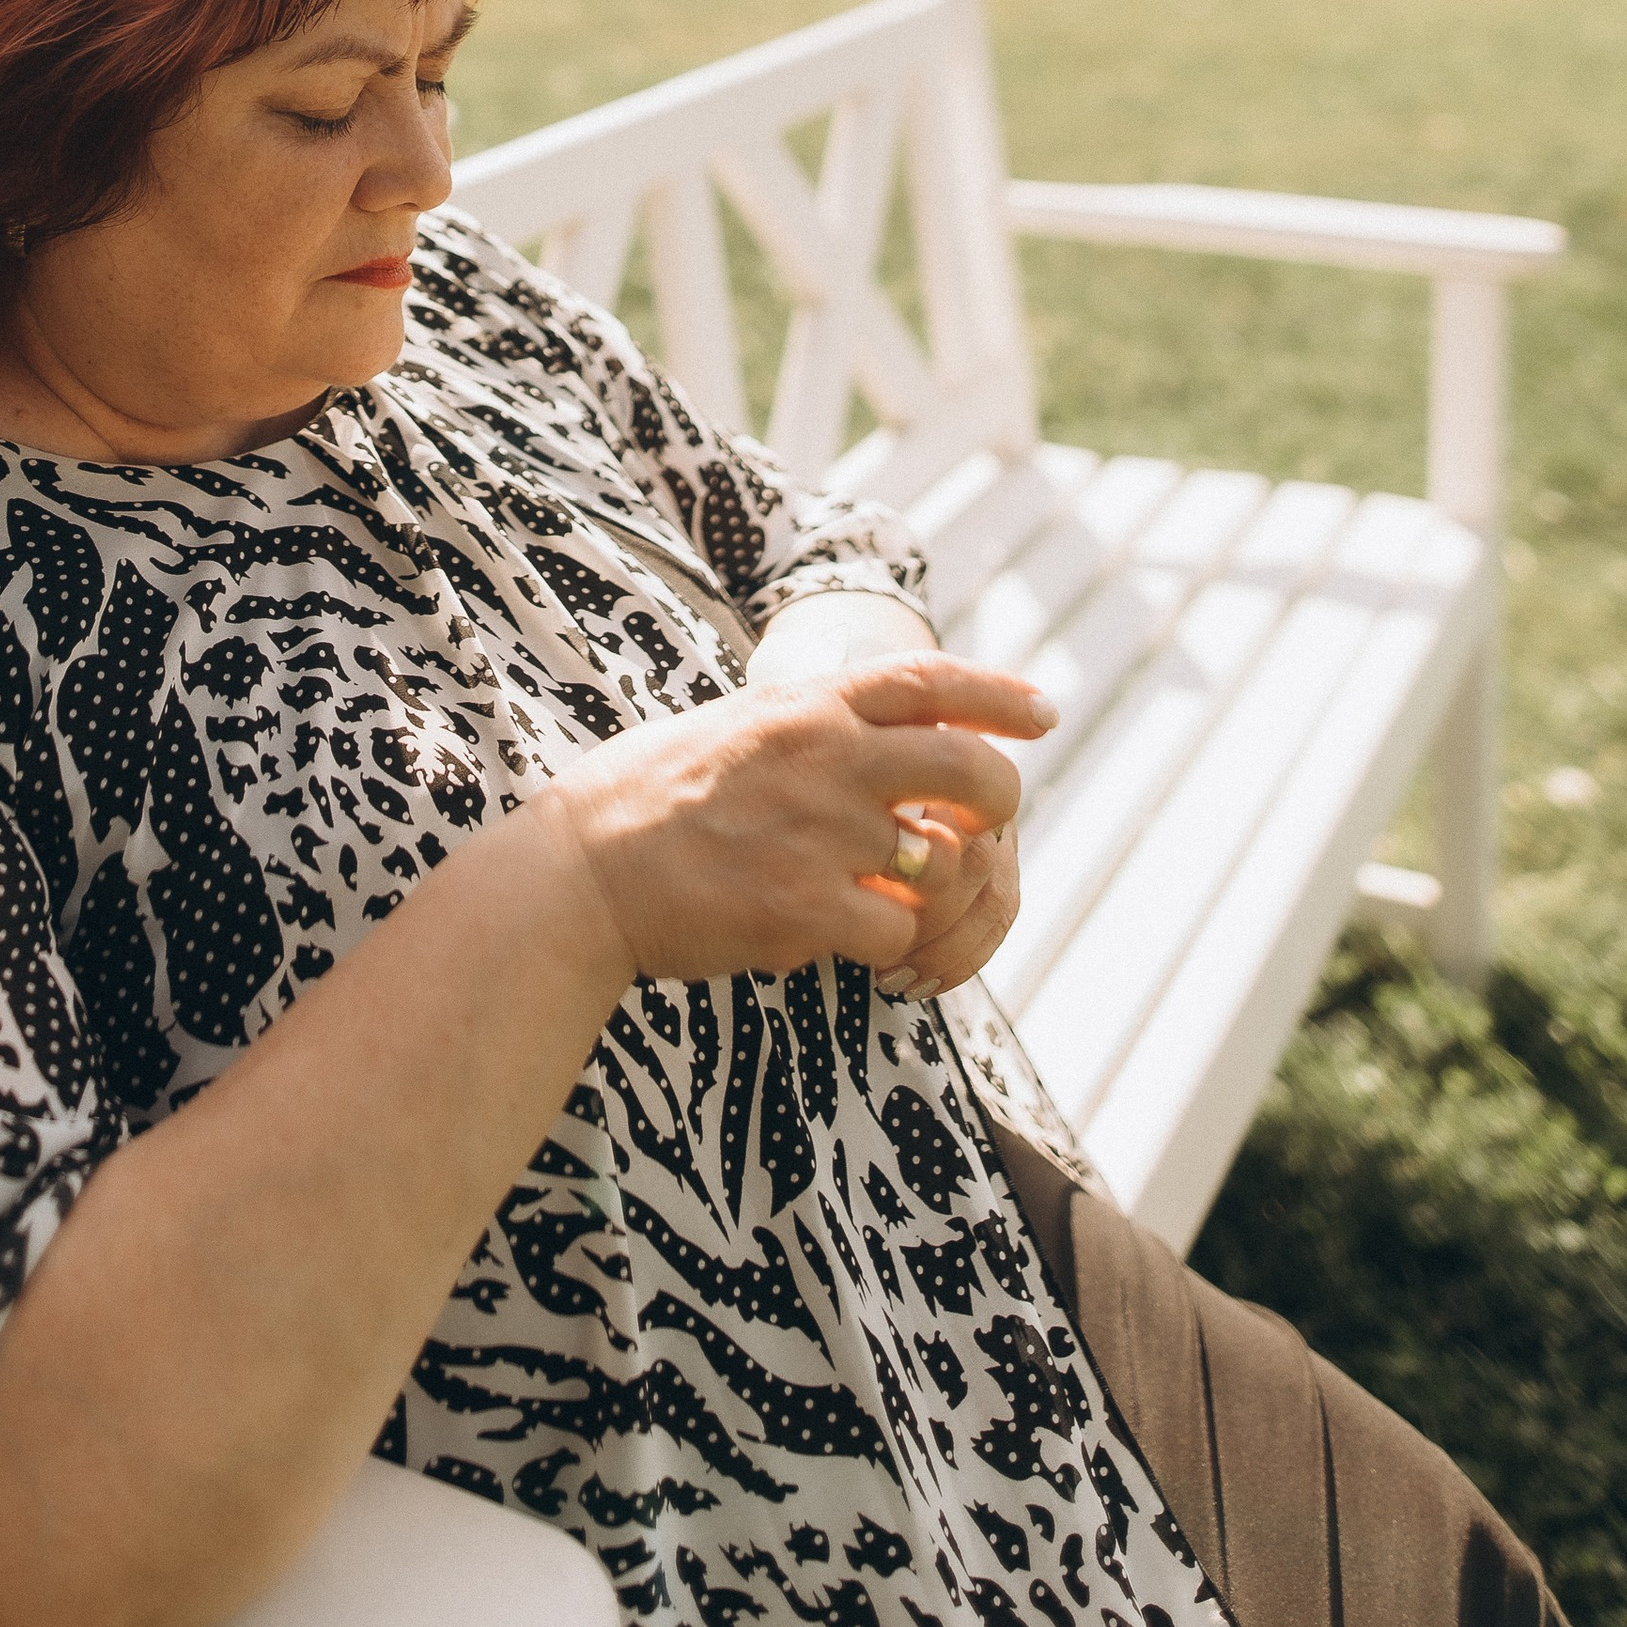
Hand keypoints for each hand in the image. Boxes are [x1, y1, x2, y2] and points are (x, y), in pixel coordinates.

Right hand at [543, 648, 1051, 984]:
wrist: (580, 874)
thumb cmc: (643, 799)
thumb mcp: (732, 725)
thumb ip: (807, 724)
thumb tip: (871, 728)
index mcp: (803, 705)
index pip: (927, 681)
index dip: (998, 695)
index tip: (1045, 713)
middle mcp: (825, 759)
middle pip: (973, 772)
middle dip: (997, 804)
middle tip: (982, 829)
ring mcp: (821, 834)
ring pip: (943, 863)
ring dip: (929, 890)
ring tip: (884, 900)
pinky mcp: (808, 909)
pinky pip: (896, 931)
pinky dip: (884, 946)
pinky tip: (840, 943)